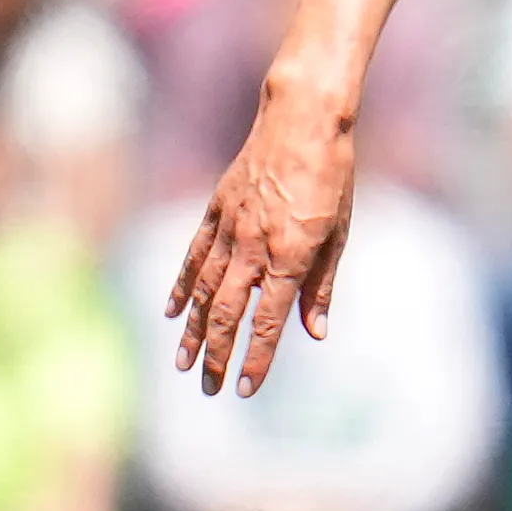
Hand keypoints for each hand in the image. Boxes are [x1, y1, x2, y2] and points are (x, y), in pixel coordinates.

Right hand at [167, 78, 356, 397]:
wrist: (302, 120)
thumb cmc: (332, 178)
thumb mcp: (338, 235)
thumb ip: (321, 286)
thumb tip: (315, 332)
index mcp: (290, 255)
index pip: (268, 321)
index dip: (256, 359)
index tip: (246, 390)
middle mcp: (253, 246)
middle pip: (228, 313)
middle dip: (217, 355)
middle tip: (209, 388)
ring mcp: (229, 228)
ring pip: (204, 290)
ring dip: (192, 330)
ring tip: (183, 363)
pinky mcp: (214, 211)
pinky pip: (193, 257)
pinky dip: (182, 286)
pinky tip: (173, 312)